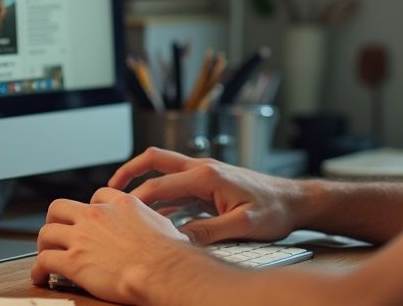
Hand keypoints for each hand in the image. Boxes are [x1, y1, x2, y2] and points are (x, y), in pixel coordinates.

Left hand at [31, 188, 190, 303]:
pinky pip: (44, 260)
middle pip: (60, 207)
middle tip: (58, 232)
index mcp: (122, 204)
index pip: (97, 196)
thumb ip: (151, 222)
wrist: (162, 270)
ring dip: (43, 244)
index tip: (89, 219)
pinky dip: (38, 269)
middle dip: (55, 219)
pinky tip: (41, 276)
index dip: (89, 207)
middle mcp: (97, 216)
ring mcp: (82, 237)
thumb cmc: (170, 254)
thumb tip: (158, 230)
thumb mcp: (163, 225)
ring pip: (46, 232)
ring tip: (45, 254)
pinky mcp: (73, 260)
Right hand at [110, 147, 304, 244]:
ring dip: (144, 184)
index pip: (161, 185)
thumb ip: (210, 232)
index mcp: (208, 175)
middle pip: (156, 161)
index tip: (116, 212)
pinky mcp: (211, 184)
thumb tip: (179, 241)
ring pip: (165, 172)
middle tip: (107, 191)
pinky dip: (162, 198)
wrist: (295, 201)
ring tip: (122, 205)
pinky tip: (154, 217)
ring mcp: (206, 174)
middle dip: (129, 173)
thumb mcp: (244, 227)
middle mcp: (204, 168)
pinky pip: (178, 188)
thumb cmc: (275, 210)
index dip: (135, 200)